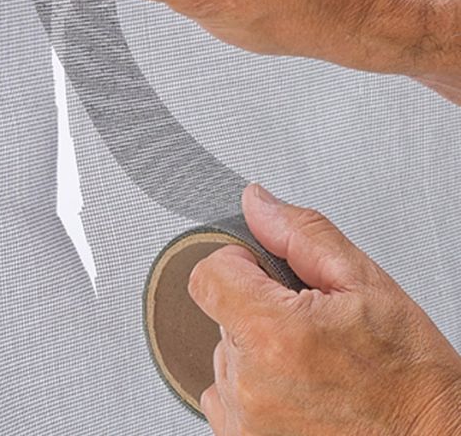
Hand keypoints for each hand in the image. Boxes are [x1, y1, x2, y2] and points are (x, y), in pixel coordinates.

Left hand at [188, 184, 460, 434]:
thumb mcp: (364, 282)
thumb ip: (299, 233)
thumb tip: (256, 203)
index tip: (263, 270)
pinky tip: (294, 386)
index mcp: (274, 334)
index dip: (237, 262)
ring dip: (254, 345)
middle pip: (220, 311)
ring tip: (308, 359)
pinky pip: (224, 392)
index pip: (208, 274)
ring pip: (224, 351)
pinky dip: (252, 382)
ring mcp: (243, 420)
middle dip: (255, 304)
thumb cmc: (408, 374)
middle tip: (306, 321)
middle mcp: (250, 383)